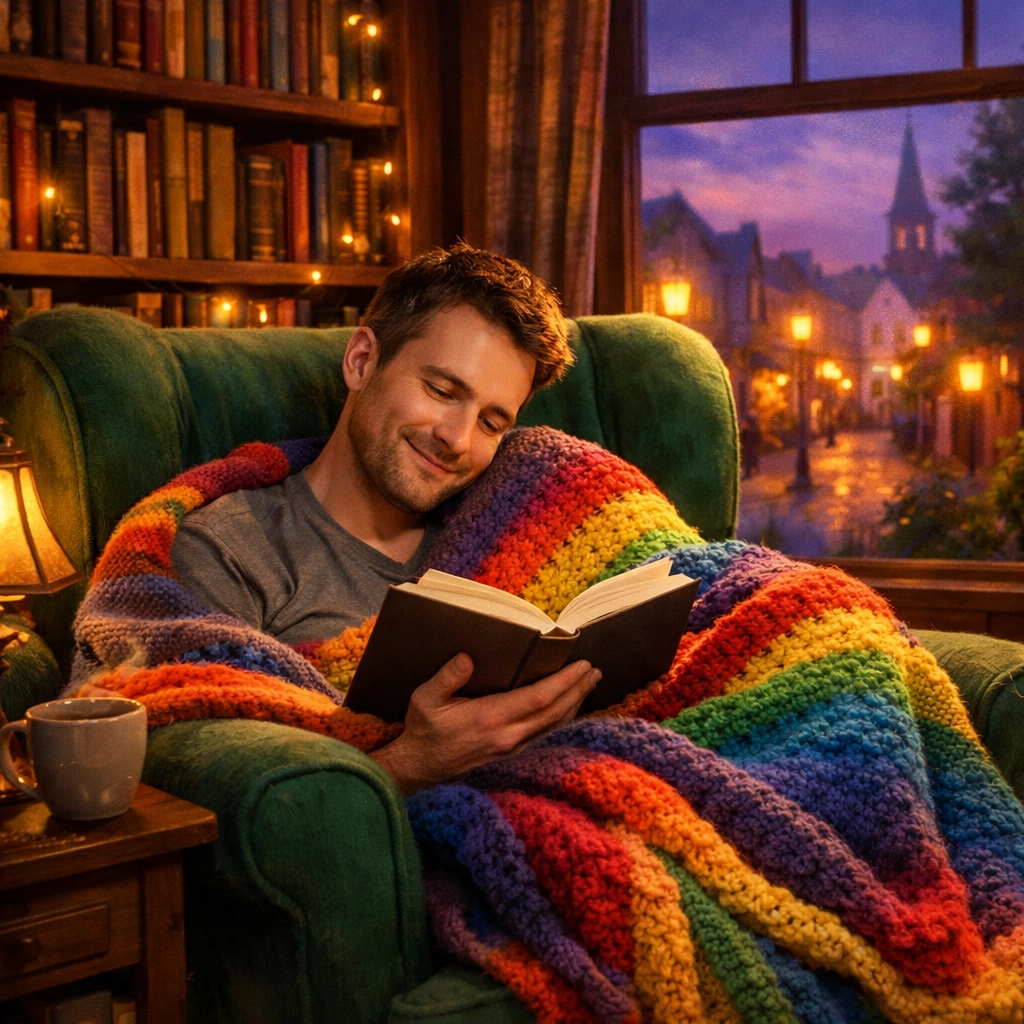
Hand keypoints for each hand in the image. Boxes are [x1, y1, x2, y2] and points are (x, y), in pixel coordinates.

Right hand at [368, 655, 599, 795]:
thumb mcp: (425, 700)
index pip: (538, 698)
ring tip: (588, 685)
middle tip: (595, 671)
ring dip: (574, 704)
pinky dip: (561, 719)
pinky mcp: (510, 756)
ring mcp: (511, 749)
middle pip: (554, 712)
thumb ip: (447, 677)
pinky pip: (544, 735)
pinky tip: (567, 709)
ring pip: (553, 726)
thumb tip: (467, 657)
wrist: (419, 770)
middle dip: (577, 690)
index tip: (582, 665)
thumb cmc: (424, 731)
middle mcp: (507, 736)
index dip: (564, 681)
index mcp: (490, 718)